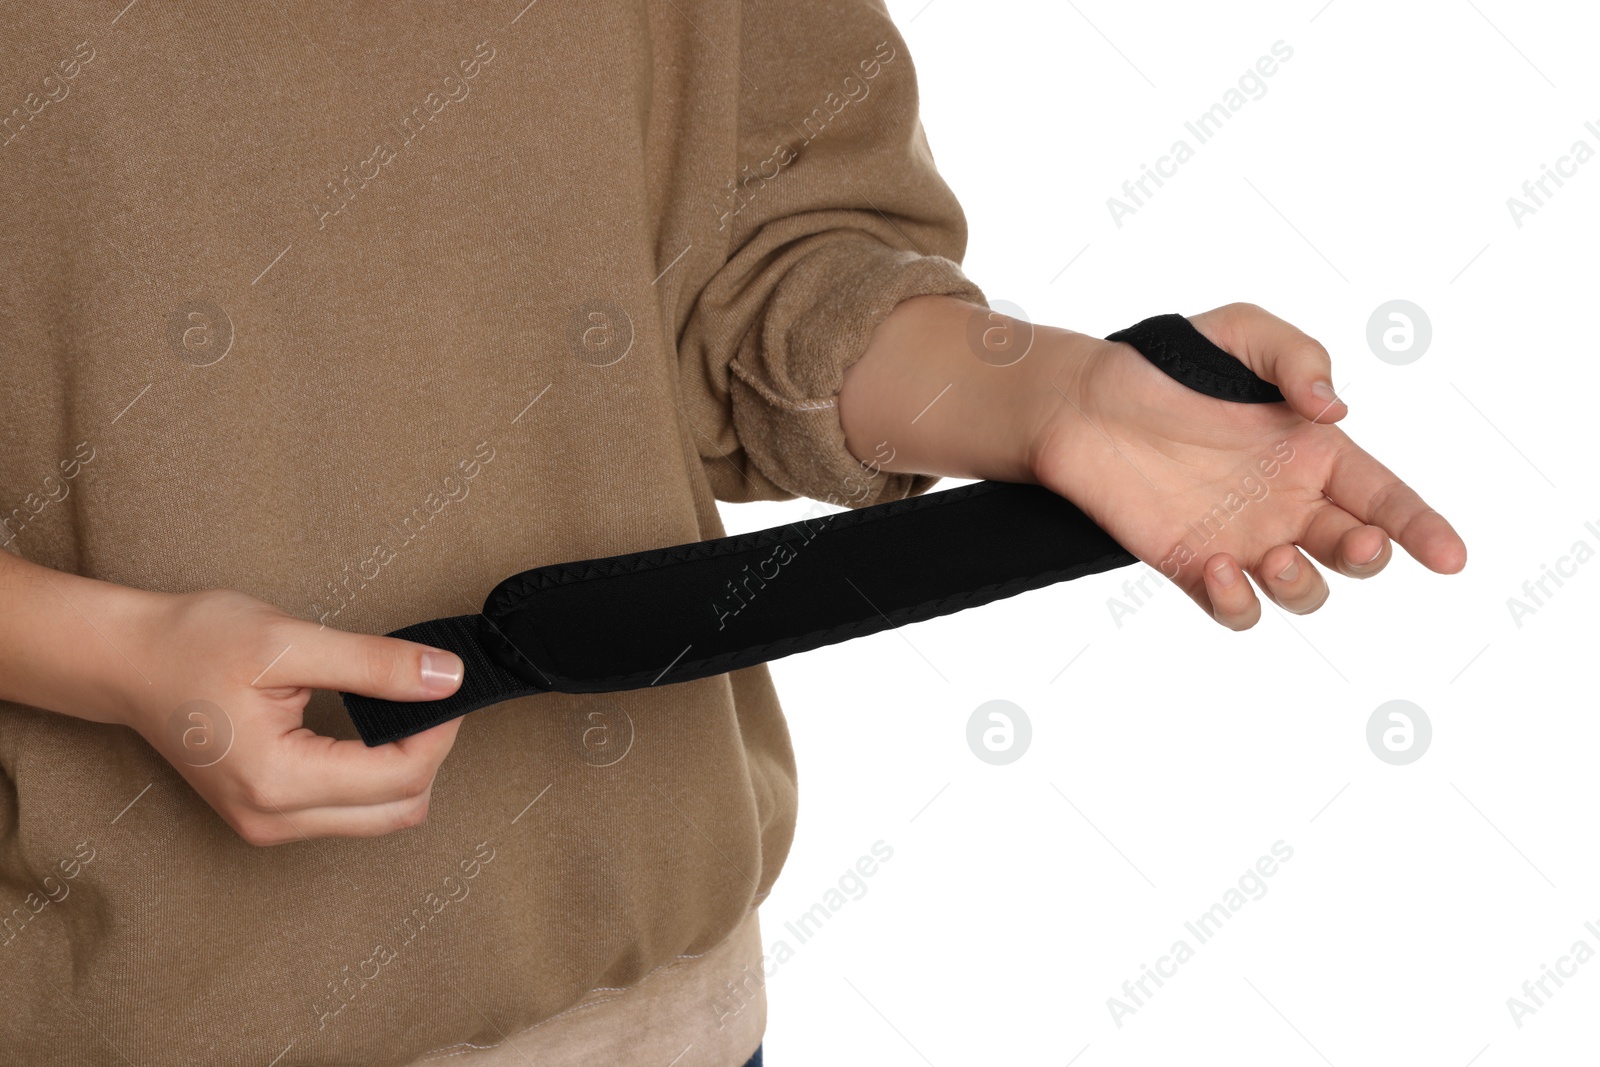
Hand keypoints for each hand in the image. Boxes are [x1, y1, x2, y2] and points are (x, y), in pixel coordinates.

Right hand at [116, 588, 465, 843]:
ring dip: (406, 768)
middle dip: (429, 752)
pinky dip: (377, 777)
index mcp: (279, 780)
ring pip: (381, 817)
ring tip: (399, 707)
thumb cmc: (196, 644)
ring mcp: (270, 826)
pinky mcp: (269, 818)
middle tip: (428, 694)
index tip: (448, 683)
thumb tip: (448, 678)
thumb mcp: (290, 641)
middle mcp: (275, 819)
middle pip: (400, 809)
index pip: (400, 776)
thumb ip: (374, 664)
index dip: (439, 730)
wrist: (128, 663)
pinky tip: (370, 730)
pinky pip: (352, 813)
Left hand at [1028, 302, 1466, 628]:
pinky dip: (1239, 602)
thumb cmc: (1167, 363)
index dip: (1424, 530)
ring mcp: (1243, 539)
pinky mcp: (1192, 565)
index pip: (1387, 498)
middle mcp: (1288, 503)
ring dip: (1305, 586)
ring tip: (1277, 556)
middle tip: (1356, 542)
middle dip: (1370, 556)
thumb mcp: (1243, 334)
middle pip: (1357, 552)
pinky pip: (1234, 608)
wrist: (1083, 401)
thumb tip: (1335, 412)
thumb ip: (1299, 359)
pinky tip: (1219, 567)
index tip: (1450, 558)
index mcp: (1314, 453)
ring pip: (1303, 591)